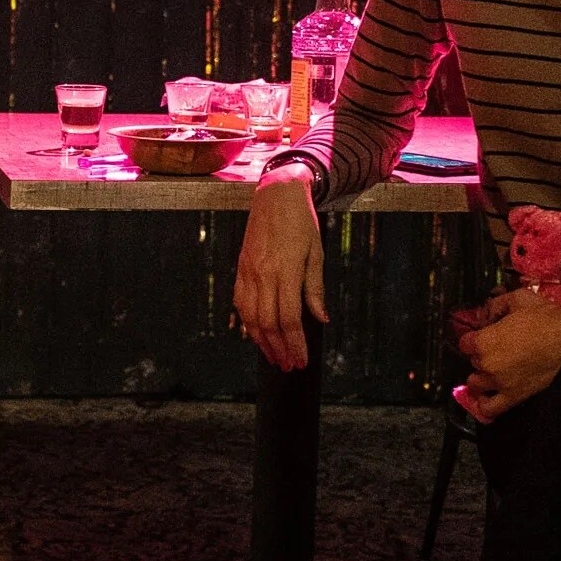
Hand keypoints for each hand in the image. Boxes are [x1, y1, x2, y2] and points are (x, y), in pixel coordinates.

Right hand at [235, 172, 329, 370]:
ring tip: (274, 357)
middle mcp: (263, 274)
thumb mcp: (316, 253)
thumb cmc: (301, 222)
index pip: (289, 318)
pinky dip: (247, 323)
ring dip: (262, 342)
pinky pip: (240, 303)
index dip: (296, 343)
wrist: (276, 194)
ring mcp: (248, 272)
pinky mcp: (240, 268)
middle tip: (289, 366)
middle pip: (268, 323)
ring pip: (250, 317)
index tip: (302, 360)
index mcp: (285, 270)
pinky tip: (255, 335)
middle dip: (279, 349)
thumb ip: (315, 288)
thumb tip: (321, 319)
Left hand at [452, 293, 560, 423]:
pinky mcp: (514, 397)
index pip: (465, 343)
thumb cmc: (546, 317)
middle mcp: (487, 364)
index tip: (482, 336)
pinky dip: (484, 405)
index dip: (474, 338)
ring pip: (476, 385)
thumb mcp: (518, 299)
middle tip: (495, 350)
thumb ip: (496, 305)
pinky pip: (490, 409)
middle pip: (473, 362)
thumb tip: (486, 313)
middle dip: (481, 355)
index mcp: (484, 340)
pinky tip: (486, 400)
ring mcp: (499, 383)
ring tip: (491, 373)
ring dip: (481, 378)